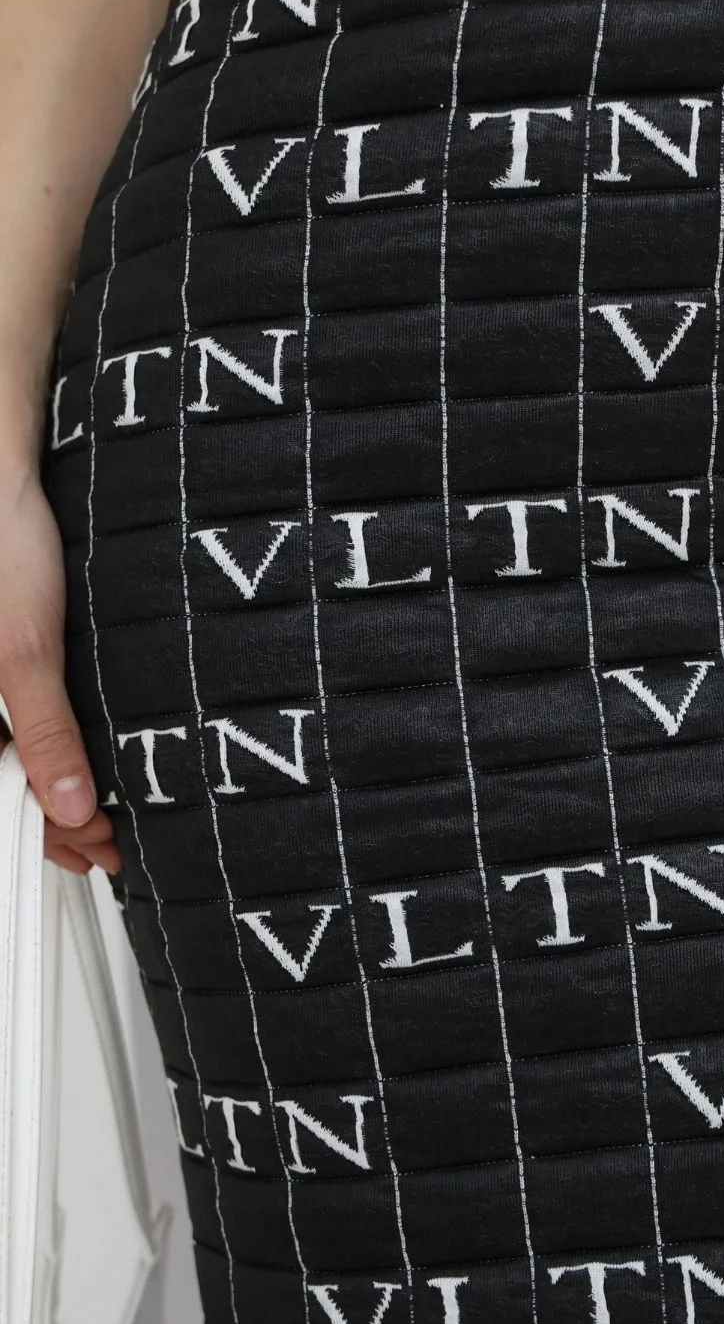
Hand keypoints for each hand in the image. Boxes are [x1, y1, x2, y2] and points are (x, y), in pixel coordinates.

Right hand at [0, 466, 120, 874]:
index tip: (97, 847)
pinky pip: (16, 721)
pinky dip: (50, 746)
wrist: (4, 475)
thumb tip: (68, 807)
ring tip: (105, 816)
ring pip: (8, 755)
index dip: (40, 830)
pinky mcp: (1, 662)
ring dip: (55, 785)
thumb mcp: (24, 649)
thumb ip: (45, 732)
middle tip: (112, 842)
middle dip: (52, 816)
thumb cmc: (1, 548)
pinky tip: (84, 760)